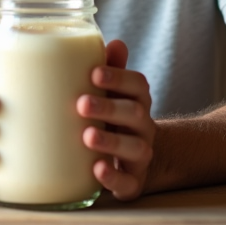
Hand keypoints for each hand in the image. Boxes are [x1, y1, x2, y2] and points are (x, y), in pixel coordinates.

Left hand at [77, 40, 155, 200]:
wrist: (133, 161)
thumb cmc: (114, 118)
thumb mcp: (112, 94)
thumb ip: (111, 69)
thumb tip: (114, 41)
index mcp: (137, 101)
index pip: (138, 85)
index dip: (119, 77)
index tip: (94, 73)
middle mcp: (143, 127)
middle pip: (136, 114)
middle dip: (109, 108)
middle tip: (81, 103)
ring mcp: (140, 155)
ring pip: (136, 149)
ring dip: (112, 142)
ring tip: (87, 136)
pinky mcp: (133, 182)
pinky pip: (129, 183)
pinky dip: (114, 177)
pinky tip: (97, 169)